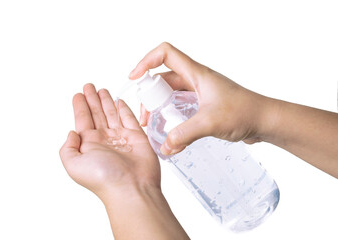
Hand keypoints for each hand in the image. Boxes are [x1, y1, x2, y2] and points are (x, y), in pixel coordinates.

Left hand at [59, 85, 159, 201]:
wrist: (131, 187)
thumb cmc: (103, 178)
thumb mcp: (73, 164)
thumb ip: (67, 148)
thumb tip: (72, 133)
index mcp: (89, 144)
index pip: (82, 120)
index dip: (80, 106)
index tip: (78, 94)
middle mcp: (104, 140)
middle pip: (96, 114)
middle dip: (92, 100)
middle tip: (88, 86)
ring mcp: (121, 138)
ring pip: (111, 114)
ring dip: (106, 101)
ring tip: (101, 90)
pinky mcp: (137, 137)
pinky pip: (129, 118)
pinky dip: (124, 109)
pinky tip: (119, 101)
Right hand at [129, 42, 277, 154]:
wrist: (265, 120)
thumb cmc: (245, 111)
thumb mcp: (210, 122)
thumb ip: (185, 134)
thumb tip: (165, 146)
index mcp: (197, 74)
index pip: (166, 54)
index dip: (146, 61)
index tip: (135, 78)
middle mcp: (197, 80)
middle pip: (163, 77)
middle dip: (150, 93)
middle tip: (145, 114)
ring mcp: (200, 92)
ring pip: (171, 93)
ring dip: (159, 105)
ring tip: (152, 123)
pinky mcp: (204, 105)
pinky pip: (181, 105)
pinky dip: (172, 114)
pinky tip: (170, 130)